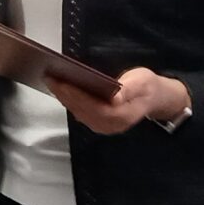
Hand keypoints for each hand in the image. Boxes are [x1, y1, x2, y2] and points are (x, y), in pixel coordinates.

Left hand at [60, 68, 190, 137]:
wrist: (154, 99)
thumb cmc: (148, 87)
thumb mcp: (143, 82)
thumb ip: (130, 90)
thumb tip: (115, 97)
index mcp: (122, 116)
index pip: (95, 108)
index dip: (77, 97)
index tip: (62, 83)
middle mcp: (110, 125)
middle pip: (82, 111)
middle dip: (64, 95)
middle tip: (49, 78)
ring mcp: (103, 126)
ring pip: (79, 112)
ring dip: (63, 98)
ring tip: (51, 81)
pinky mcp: (98, 122)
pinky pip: (80, 112)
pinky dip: (69, 101)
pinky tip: (61, 89)